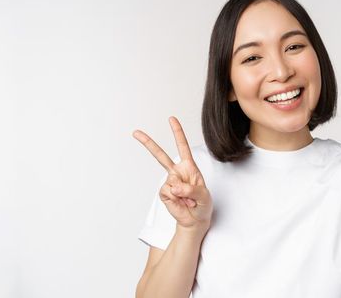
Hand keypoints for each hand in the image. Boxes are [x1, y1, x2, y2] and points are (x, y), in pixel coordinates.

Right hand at [133, 116, 212, 232]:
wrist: (195, 220)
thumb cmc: (203, 205)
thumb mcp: (204, 196)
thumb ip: (191, 190)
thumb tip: (174, 187)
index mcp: (189, 167)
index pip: (182, 147)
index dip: (177, 132)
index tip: (171, 119)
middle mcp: (177, 172)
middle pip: (160, 155)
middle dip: (148, 143)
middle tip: (136, 132)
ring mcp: (170, 182)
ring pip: (170, 181)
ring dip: (183, 193)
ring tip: (189, 201)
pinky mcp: (164, 193)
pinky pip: (167, 192)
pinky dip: (176, 199)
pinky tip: (182, 203)